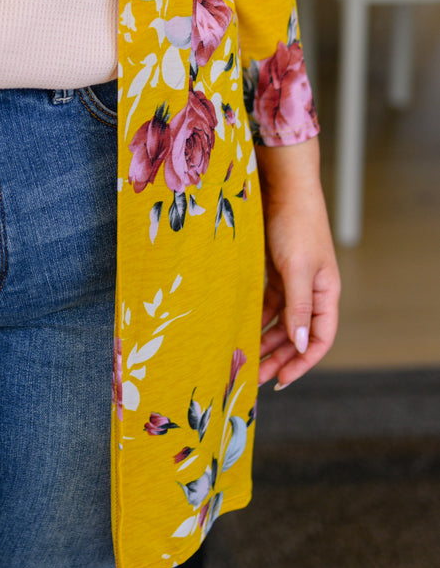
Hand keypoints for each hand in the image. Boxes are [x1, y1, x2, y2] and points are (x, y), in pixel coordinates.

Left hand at [257, 138, 340, 389]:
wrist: (282, 186)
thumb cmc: (295, 225)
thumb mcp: (296, 268)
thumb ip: (298, 306)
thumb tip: (299, 345)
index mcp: (326, 293)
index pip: (318, 339)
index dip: (301, 362)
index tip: (281, 381)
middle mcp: (312, 291)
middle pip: (297, 334)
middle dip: (279, 357)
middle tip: (256, 378)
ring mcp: (293, 281)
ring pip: (281, 321)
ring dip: (266, 340)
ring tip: (246, 359)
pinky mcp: (276, 271)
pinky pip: (268, 303)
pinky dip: (257, 317)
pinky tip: (241, 328)